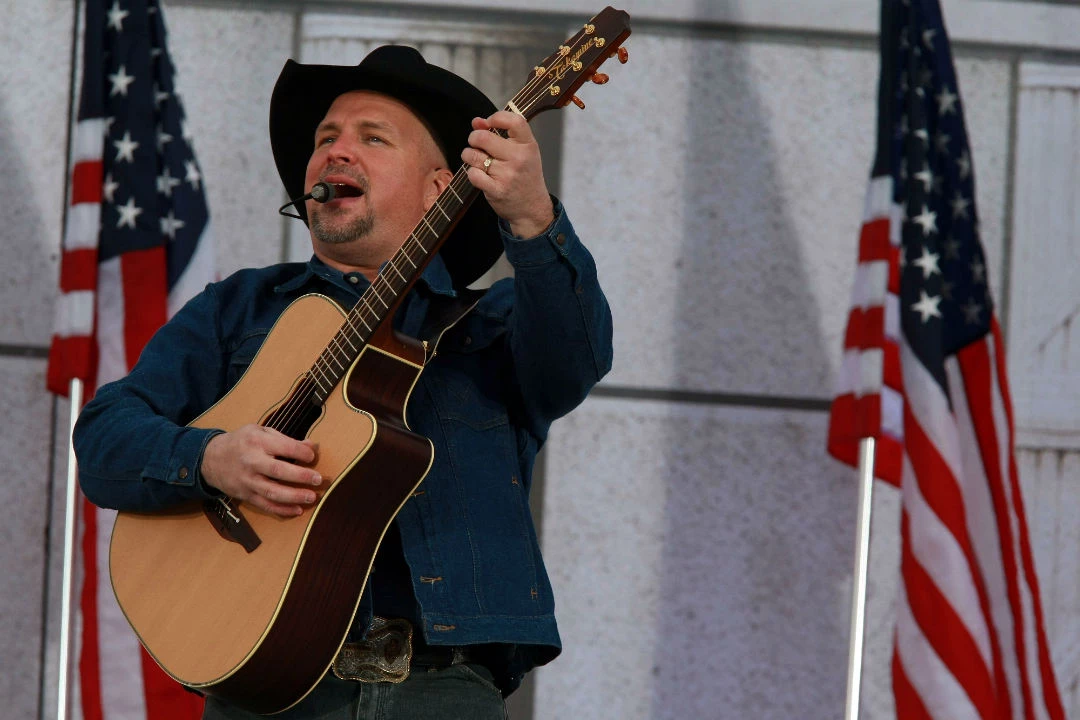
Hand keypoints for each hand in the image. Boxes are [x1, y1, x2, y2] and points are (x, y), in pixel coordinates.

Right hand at [200, 424, 321, 517]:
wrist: (210, 459)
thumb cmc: (241, 443)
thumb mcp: (260, 432)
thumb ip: (285, 439)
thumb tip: (311, 445)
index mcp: (257, 442)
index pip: (284, 447)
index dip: (301, 452)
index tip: (312, 456)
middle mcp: (251, 461)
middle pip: (279, 471)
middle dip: (301, 476)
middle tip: (318, 480)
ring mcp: (247, 481)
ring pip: (272, 492)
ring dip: (294, 496)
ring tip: (312, 497)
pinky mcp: (245, 495)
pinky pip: (265, 505)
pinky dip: (282, 510)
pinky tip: (297, 510)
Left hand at [462, 111, 554, 237]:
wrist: (532, 208)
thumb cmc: (525, 176)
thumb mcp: (521, 152)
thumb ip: (501, 133)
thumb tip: (477, 121)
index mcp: (528, 145)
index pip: (514, 120)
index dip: (496, 117)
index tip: (488, 123)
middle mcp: (519, 158)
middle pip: (483, 137)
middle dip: (473, 138)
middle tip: (476, 144)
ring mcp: (508, 175)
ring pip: (473, 155)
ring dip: (469, 155)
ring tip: (476, 160)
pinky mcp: (496, 190)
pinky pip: (472, 173)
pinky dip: (472, 173)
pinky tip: (479, 175)